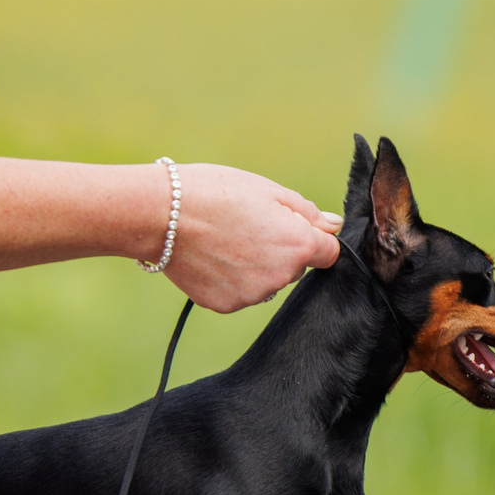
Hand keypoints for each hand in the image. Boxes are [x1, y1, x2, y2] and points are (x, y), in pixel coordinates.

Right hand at [161, 163, 343, 312]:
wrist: (162, 214)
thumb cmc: (215, 192)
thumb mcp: (267, 189)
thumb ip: (306, 212)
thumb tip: (332, 225)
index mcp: (298, 245)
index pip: (329, 252)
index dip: (311, 236)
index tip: (288, 225)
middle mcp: (280, 277)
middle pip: (294, 267)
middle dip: (280, 249)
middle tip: (247, 225)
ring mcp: (252, 295)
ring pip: (266, 281)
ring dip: (255, 265)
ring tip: (224, 239)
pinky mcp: (226, 305)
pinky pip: (239, 292)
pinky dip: (230, 278)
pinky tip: (211, 256)